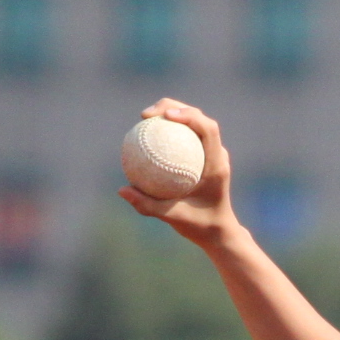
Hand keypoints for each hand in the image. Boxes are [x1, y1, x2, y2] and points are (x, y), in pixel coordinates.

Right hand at [120, 98, 241, 248]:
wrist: (218, 232)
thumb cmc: (199, 226)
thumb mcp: (173, 219)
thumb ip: (148, 205)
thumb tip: (122, 190)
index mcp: (217, 165)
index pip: (208, 129)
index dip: (189, 115)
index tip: (165, 116)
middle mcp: (217, 155)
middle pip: (199, 118)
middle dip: (173, 107)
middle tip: (146, 114)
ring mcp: (212, 154)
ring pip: (192, 123)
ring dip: (170, 113)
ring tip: (144, 118)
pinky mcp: (204, 156)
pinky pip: (185, 137)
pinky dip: (168, 131)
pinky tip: (147, 135)